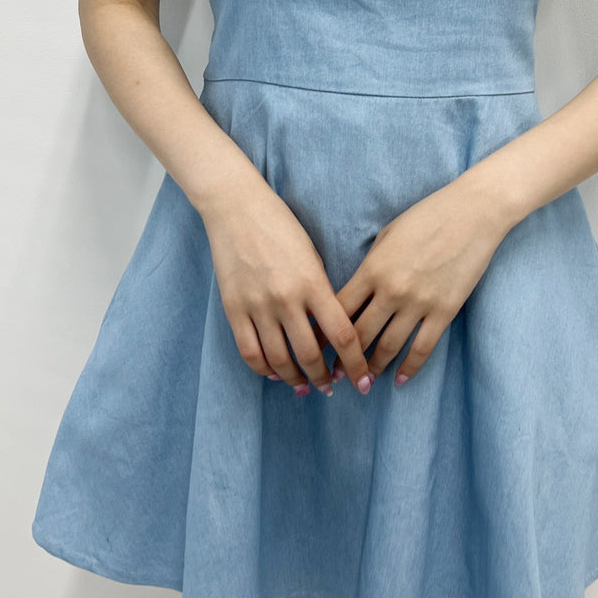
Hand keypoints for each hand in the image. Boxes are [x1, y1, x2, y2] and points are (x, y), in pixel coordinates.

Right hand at [200, 181, 371, 396]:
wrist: (237, 208)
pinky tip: (274, 374)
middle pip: (310, 354)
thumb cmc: (282, 226)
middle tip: (332, 388)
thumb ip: (323, 292)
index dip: (355, 363)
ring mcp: (258, 305)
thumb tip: (332, 328)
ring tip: (305, 386)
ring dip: (295, 379)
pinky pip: (250, 351)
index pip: (342, 335)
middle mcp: (287, 299)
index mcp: (314, 283)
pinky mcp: (233, 308)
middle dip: (325, 378)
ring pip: (279, 359)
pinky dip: (264, 368)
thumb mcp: (313, 256)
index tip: (363, 379)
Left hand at [324, 181, 512, 384]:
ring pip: (388, 347)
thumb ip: (371, 266)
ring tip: (364, 381)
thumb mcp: (388, 235)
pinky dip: (409, 368)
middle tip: (335, 375)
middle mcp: (391, 291)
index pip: (339, 310)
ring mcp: (419, 303)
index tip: (316, 348)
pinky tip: (399, 380)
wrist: (472, 213)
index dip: (323, 333)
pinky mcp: (444, 311)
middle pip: (359, 335)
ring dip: (373, 368)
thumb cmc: (427, 217)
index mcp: (372, 269)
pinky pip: (422, 348)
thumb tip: (359, 292)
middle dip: (344, 360)